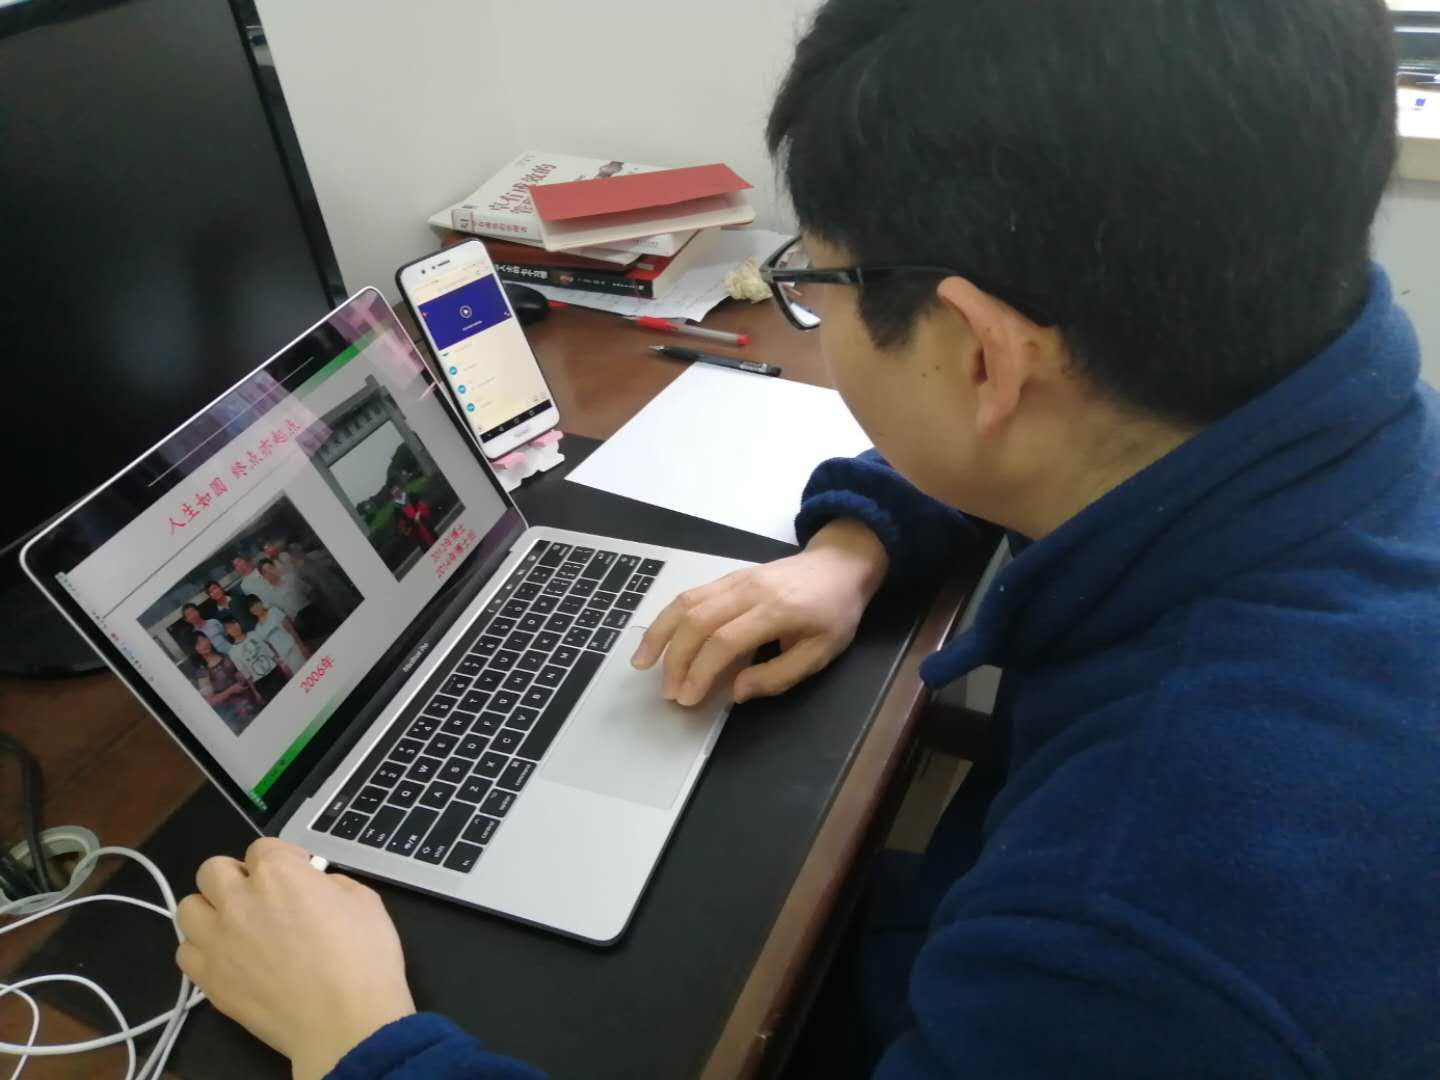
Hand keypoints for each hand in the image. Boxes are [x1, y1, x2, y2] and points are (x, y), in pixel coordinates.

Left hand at [176, 838, 415, 1079]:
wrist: (343, 1020)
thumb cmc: (363, 958)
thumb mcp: (364, 900)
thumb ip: (331, 883)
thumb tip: (316, 887)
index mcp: (279, 873)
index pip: (262, 847)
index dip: (283, 859)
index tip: (299, 875)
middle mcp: (238, 900)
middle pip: (212, 870)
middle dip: (236, 877)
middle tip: (260, 896)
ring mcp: (217, 940)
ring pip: (188, 907)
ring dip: (210, 910)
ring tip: (236, 926)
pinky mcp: (208, 979)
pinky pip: (185, 952)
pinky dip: (203, 950)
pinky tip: (228, 958)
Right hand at [632, 519, 887, 705]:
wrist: (839, 564)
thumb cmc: (834, 613)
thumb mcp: (821, 652)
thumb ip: (779, 675)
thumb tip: (737, 692)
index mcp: (776, 610)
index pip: (725, 640)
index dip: (701, 671)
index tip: (688, 698)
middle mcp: (749, 590)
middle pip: (698, 621)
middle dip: (676, 659)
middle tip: (668, 692)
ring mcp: (735, 579)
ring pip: (686, 602)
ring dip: (660, 634)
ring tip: (642, 663)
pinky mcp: (728, 576)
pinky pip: (691, 594)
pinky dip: (668, 617)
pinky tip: (658, 638)